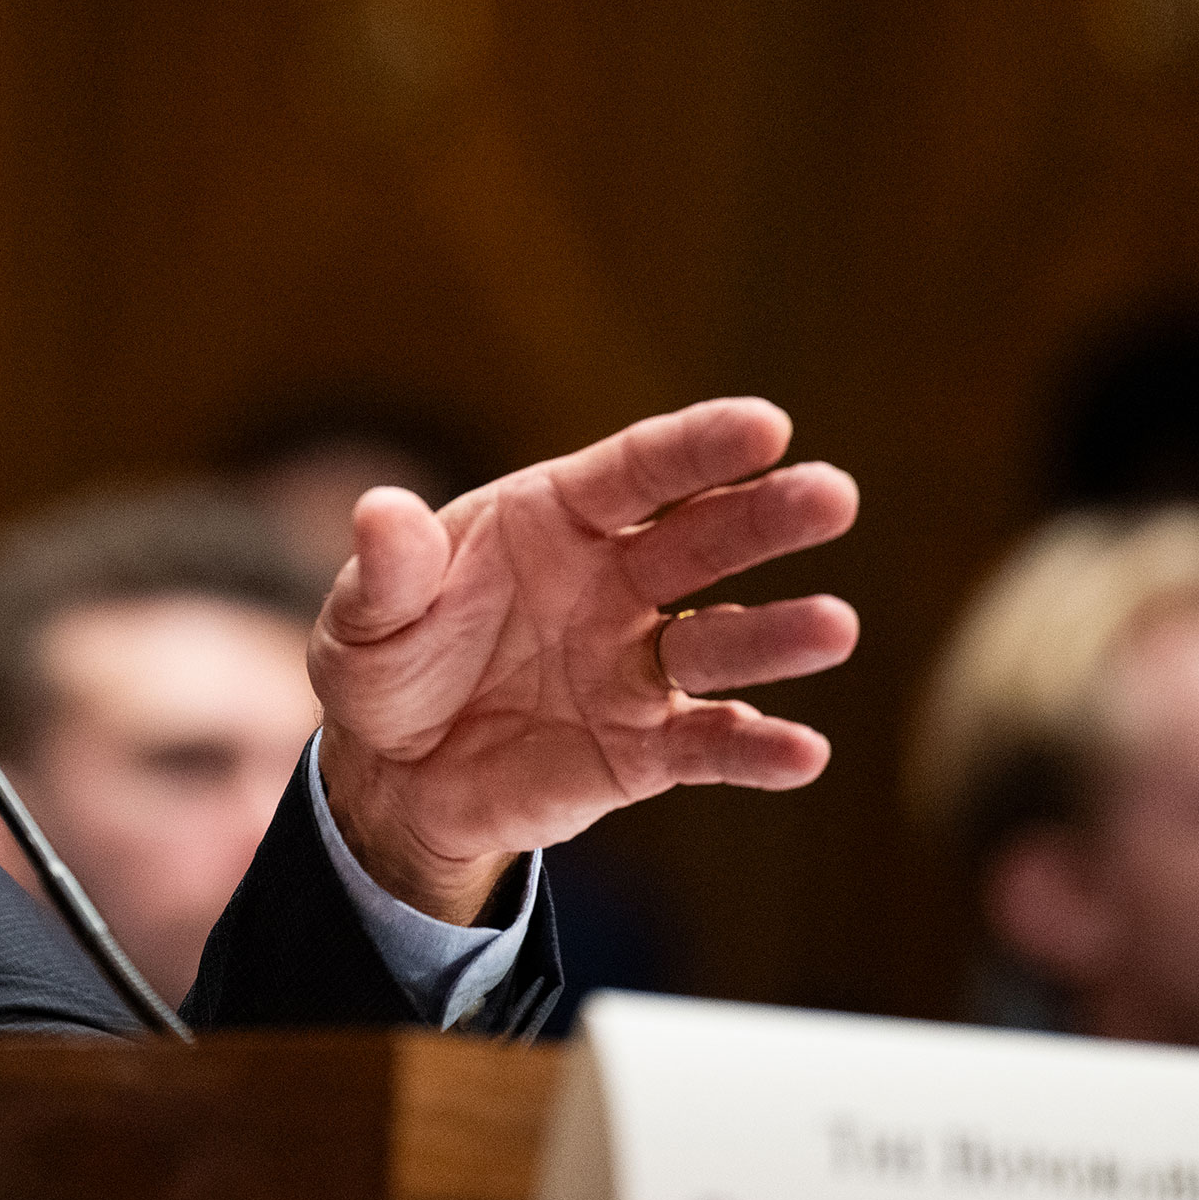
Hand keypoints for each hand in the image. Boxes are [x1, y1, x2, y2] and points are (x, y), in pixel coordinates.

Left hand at [311, 398, 859, 922]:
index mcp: (557, 518)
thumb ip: (387, 570)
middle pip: (703, 541)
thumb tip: (380, 512)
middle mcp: (616, 581)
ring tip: (833, 627)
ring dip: (778, 635)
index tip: (768, 425)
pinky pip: (708, 745)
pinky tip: (803, 753)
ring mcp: (638, 665)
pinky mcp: (645, 750)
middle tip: (832, 497)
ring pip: (721, 642)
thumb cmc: (390, 664)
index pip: (639, 470)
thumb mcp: (365, 616)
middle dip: (766, 517)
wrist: (394, 775)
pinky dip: (756, 750)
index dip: (700, 448)